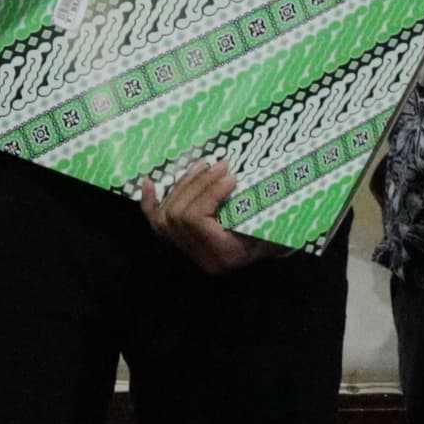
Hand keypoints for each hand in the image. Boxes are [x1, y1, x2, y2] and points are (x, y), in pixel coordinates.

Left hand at [139, 161, 273, 273]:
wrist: (265, 252)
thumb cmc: (274, 238)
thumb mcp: (272, 227)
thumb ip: (262, 212)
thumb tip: (266, 184)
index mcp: (222, 255)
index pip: (196, 220)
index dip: (209, 193)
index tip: (231, 177)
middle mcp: (199, 257)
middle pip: (179, 214)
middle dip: (198, 184)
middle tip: (219, 166)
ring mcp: (185, 251)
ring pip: (166, 214)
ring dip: (183, 185)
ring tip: (202, 166)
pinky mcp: (178, 242)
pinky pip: (155, 222)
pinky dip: (149, 201)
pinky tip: (149, 182)